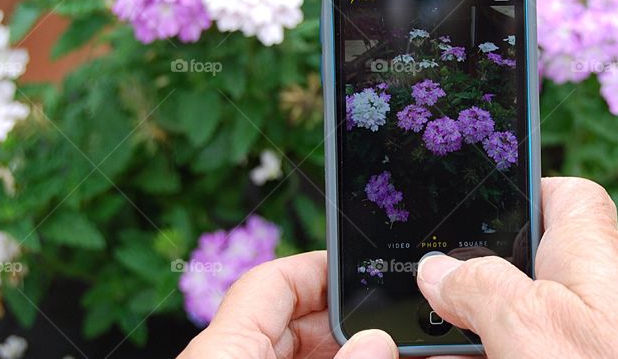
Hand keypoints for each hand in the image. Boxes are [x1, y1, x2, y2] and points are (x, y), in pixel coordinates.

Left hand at [177, 250, 398, 358]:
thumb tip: (376, 341)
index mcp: (221, 351)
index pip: (271, 281)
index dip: (322, 268)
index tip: (369, 270)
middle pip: (295, 319)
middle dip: (350, 318)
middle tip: (394, 325)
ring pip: (302, 353)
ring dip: (348, 351)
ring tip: (396, 351)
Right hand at [416, 177, 617, 358]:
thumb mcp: (527, 323)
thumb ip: (479, 285)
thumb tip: (437, 269)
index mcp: (594, 253)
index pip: (571, 195)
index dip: (527, 190)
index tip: (479, 206)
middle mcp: (604, 293)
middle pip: (539, 261)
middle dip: (485, 274)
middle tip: (437, 290)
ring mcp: (603, 340)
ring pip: (535, 316)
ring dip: (487, 324)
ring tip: (437, 339)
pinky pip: (543, 348)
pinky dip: (507, 350)